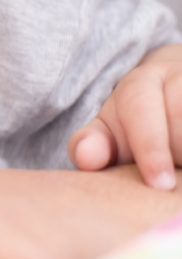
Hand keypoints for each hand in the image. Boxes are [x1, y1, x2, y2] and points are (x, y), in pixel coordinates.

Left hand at [70, 43, 181, 190]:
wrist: (176, 91)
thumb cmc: (138, 126)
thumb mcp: (111, 133)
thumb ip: (92, 145)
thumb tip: (87, 156)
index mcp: (142, 82)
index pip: (142, 108)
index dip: (150, 147)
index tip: (158, 183)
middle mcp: (180, 76)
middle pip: (179, 119)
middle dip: (177, 155)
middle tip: (174, 176)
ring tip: (181, 169)